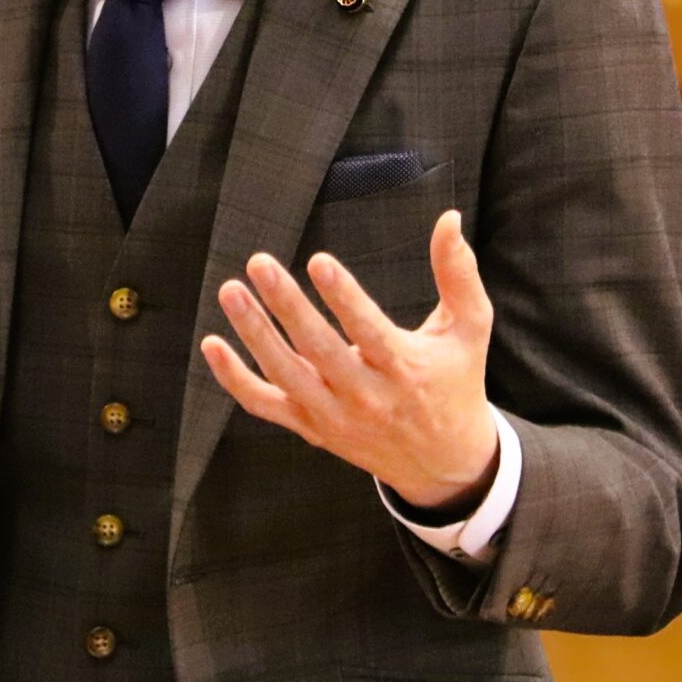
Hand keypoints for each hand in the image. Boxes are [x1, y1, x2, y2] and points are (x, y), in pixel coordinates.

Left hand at [201, 209, 499, 513]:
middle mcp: (366, 396)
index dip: (343, 297)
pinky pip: (265, 405)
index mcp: (404, 369)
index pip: (368, 331)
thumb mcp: (469, 328)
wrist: (443, 463)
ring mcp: (333, 415)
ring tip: (231, 290)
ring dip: (254, 333)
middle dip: (286, 305)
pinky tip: (212, 345)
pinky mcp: (312, 427)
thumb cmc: (456, 382)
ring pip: (285, 376)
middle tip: (259, 263)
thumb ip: (458, 273)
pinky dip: (235, 379)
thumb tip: (449, 218)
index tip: (319, 261)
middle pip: (318, 350)